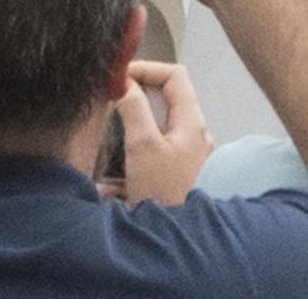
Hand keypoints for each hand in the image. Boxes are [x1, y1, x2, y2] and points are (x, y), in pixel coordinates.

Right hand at [112, 61, 211, 205]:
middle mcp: (194, 133)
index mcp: (192, 122)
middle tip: (113, 97)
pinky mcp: (177, 168)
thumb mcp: (142, 145)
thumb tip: (124, 80)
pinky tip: (120, 157)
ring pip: (160, 119)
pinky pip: (157, 142)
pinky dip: (138, 140)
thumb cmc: (161, 190)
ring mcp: (188, 152)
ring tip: (113, 123)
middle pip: (168, 96)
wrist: (172, 239)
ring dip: (135, 117)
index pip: (175, 75)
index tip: (120, 77)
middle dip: (138, 92)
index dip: (147, 69)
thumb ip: (133, 108)